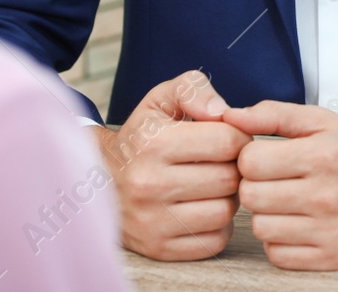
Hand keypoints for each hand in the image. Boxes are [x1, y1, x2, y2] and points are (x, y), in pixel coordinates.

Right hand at [93, 70, 249, 259]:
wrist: (97, 181)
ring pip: (225, 211)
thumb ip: (195, 89)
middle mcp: (149, 184)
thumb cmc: (142, 136)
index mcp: (153, 143)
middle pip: (229, 178)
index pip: (228, 141)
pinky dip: (217, 225)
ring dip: (228, 197)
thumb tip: (223, 112)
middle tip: (222, 162)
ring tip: (211, 184)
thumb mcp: (161, 99)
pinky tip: (202, 207)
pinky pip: (214, 241)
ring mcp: (151, 221)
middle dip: (234, 167)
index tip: (230, 138)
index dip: (239, 137)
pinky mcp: (158, 249)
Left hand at [225, 102, 337, 269]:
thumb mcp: (323, 121)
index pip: (250, 162)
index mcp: (323, 155)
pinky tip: (297, 223)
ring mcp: (328, 230)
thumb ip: (274, 114)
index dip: (252, 157)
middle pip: (250, 196)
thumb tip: (231, 116)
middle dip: (256, 185)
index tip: (267, 157)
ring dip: (267, 214)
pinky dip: (280, 240)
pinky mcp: (330, 257)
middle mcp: (326, 194)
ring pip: (260, 227)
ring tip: (287, 201)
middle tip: (275, 179)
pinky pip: (277, 254)